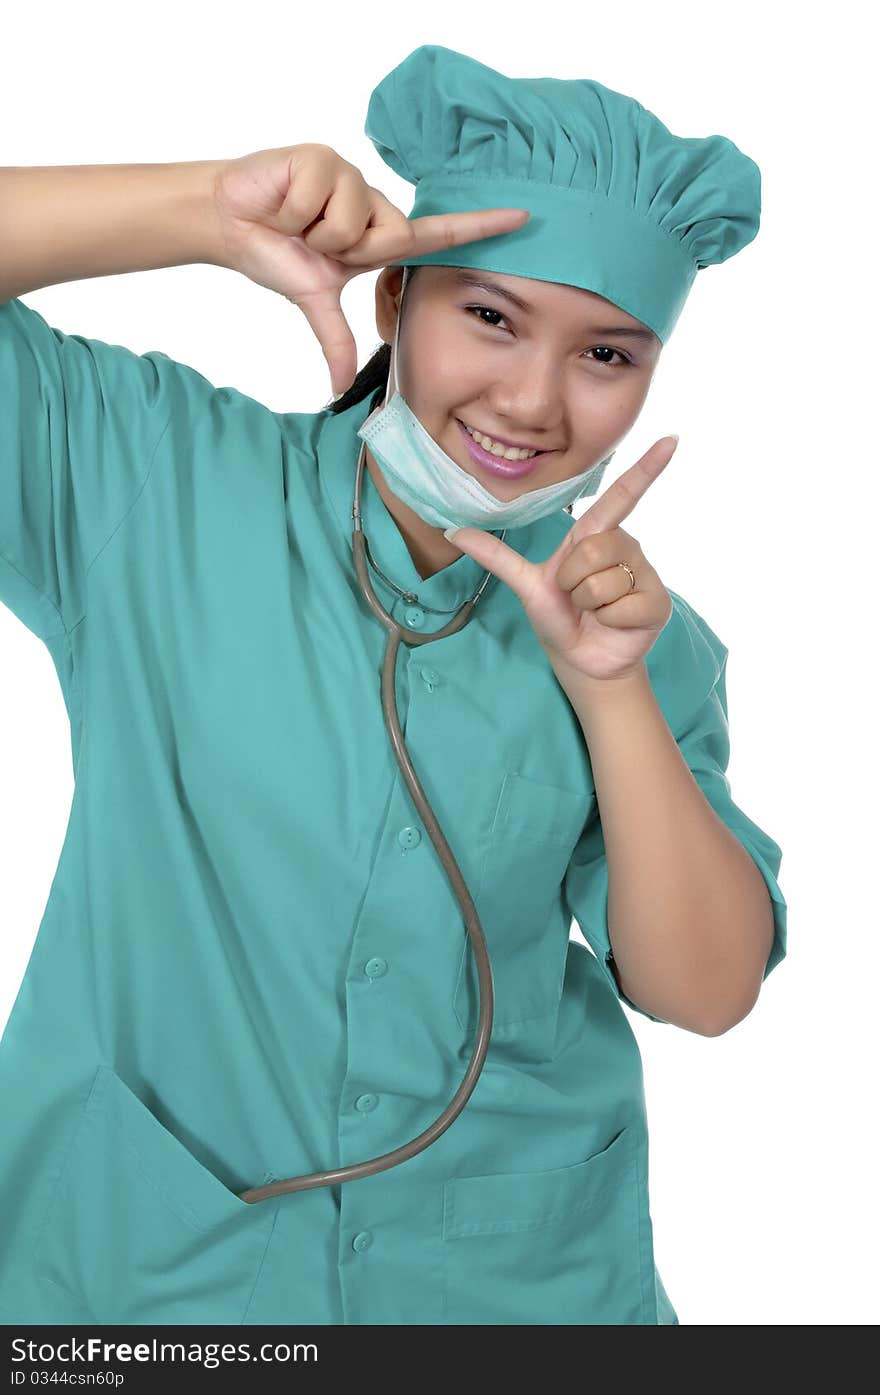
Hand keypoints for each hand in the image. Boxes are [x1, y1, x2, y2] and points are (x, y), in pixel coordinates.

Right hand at [211, 144, 529, 397]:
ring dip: (315, 231)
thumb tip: (338, 388)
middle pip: (392, 235)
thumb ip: (335, 340)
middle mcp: (373, 204)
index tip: (524, 217)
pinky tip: (283, 202)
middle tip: (313, 242)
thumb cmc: (277, 252)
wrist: (230, 221)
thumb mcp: (313, 298)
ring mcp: (351, 178)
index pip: (438, 234)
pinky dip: (294, 210)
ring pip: (353, 221)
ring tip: (295, 221)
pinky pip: (320, 198)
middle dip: (347, 249)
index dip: (481, 227)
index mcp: (378, 237)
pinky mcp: (324, 158)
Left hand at [446, 436, 678, 684]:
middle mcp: (624, 547)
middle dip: (572, 582)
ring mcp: (643, 574)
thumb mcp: (526, 584)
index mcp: (595, 535)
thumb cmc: (559, 618)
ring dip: (588, 603)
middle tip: (575, 598)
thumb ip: (495, 556)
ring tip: (593, 611)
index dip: (645, 469)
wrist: (581, 661)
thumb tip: (453, 530)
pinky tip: (612, 623)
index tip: (671, 439)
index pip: (621, 496)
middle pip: (592, 550)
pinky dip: (608, 619)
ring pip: (604, 580)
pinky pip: (623, 604)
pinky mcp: (655, 602)